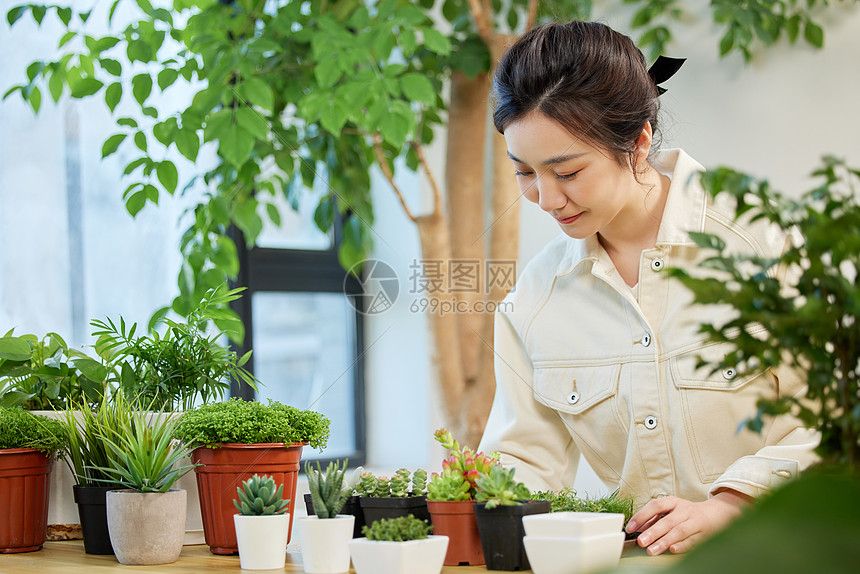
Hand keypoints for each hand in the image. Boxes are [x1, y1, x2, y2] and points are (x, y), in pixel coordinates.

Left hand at [624, 490, 750, 554]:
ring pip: (679, 532)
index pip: (656, 506)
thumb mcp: (671, 510)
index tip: (630, 527)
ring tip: (651, 550)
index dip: (642, 516)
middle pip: (667, 521)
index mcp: (674, 502)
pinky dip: (682, 546)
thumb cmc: (687, 513)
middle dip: (653, 532)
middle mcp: (685, 510)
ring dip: (664, 541)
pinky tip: (672, 550)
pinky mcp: (705, 534)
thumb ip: (654, 518)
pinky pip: (692, 541)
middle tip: (641, 542)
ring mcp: (696, 522)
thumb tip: (637, 528)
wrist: (716, 514)